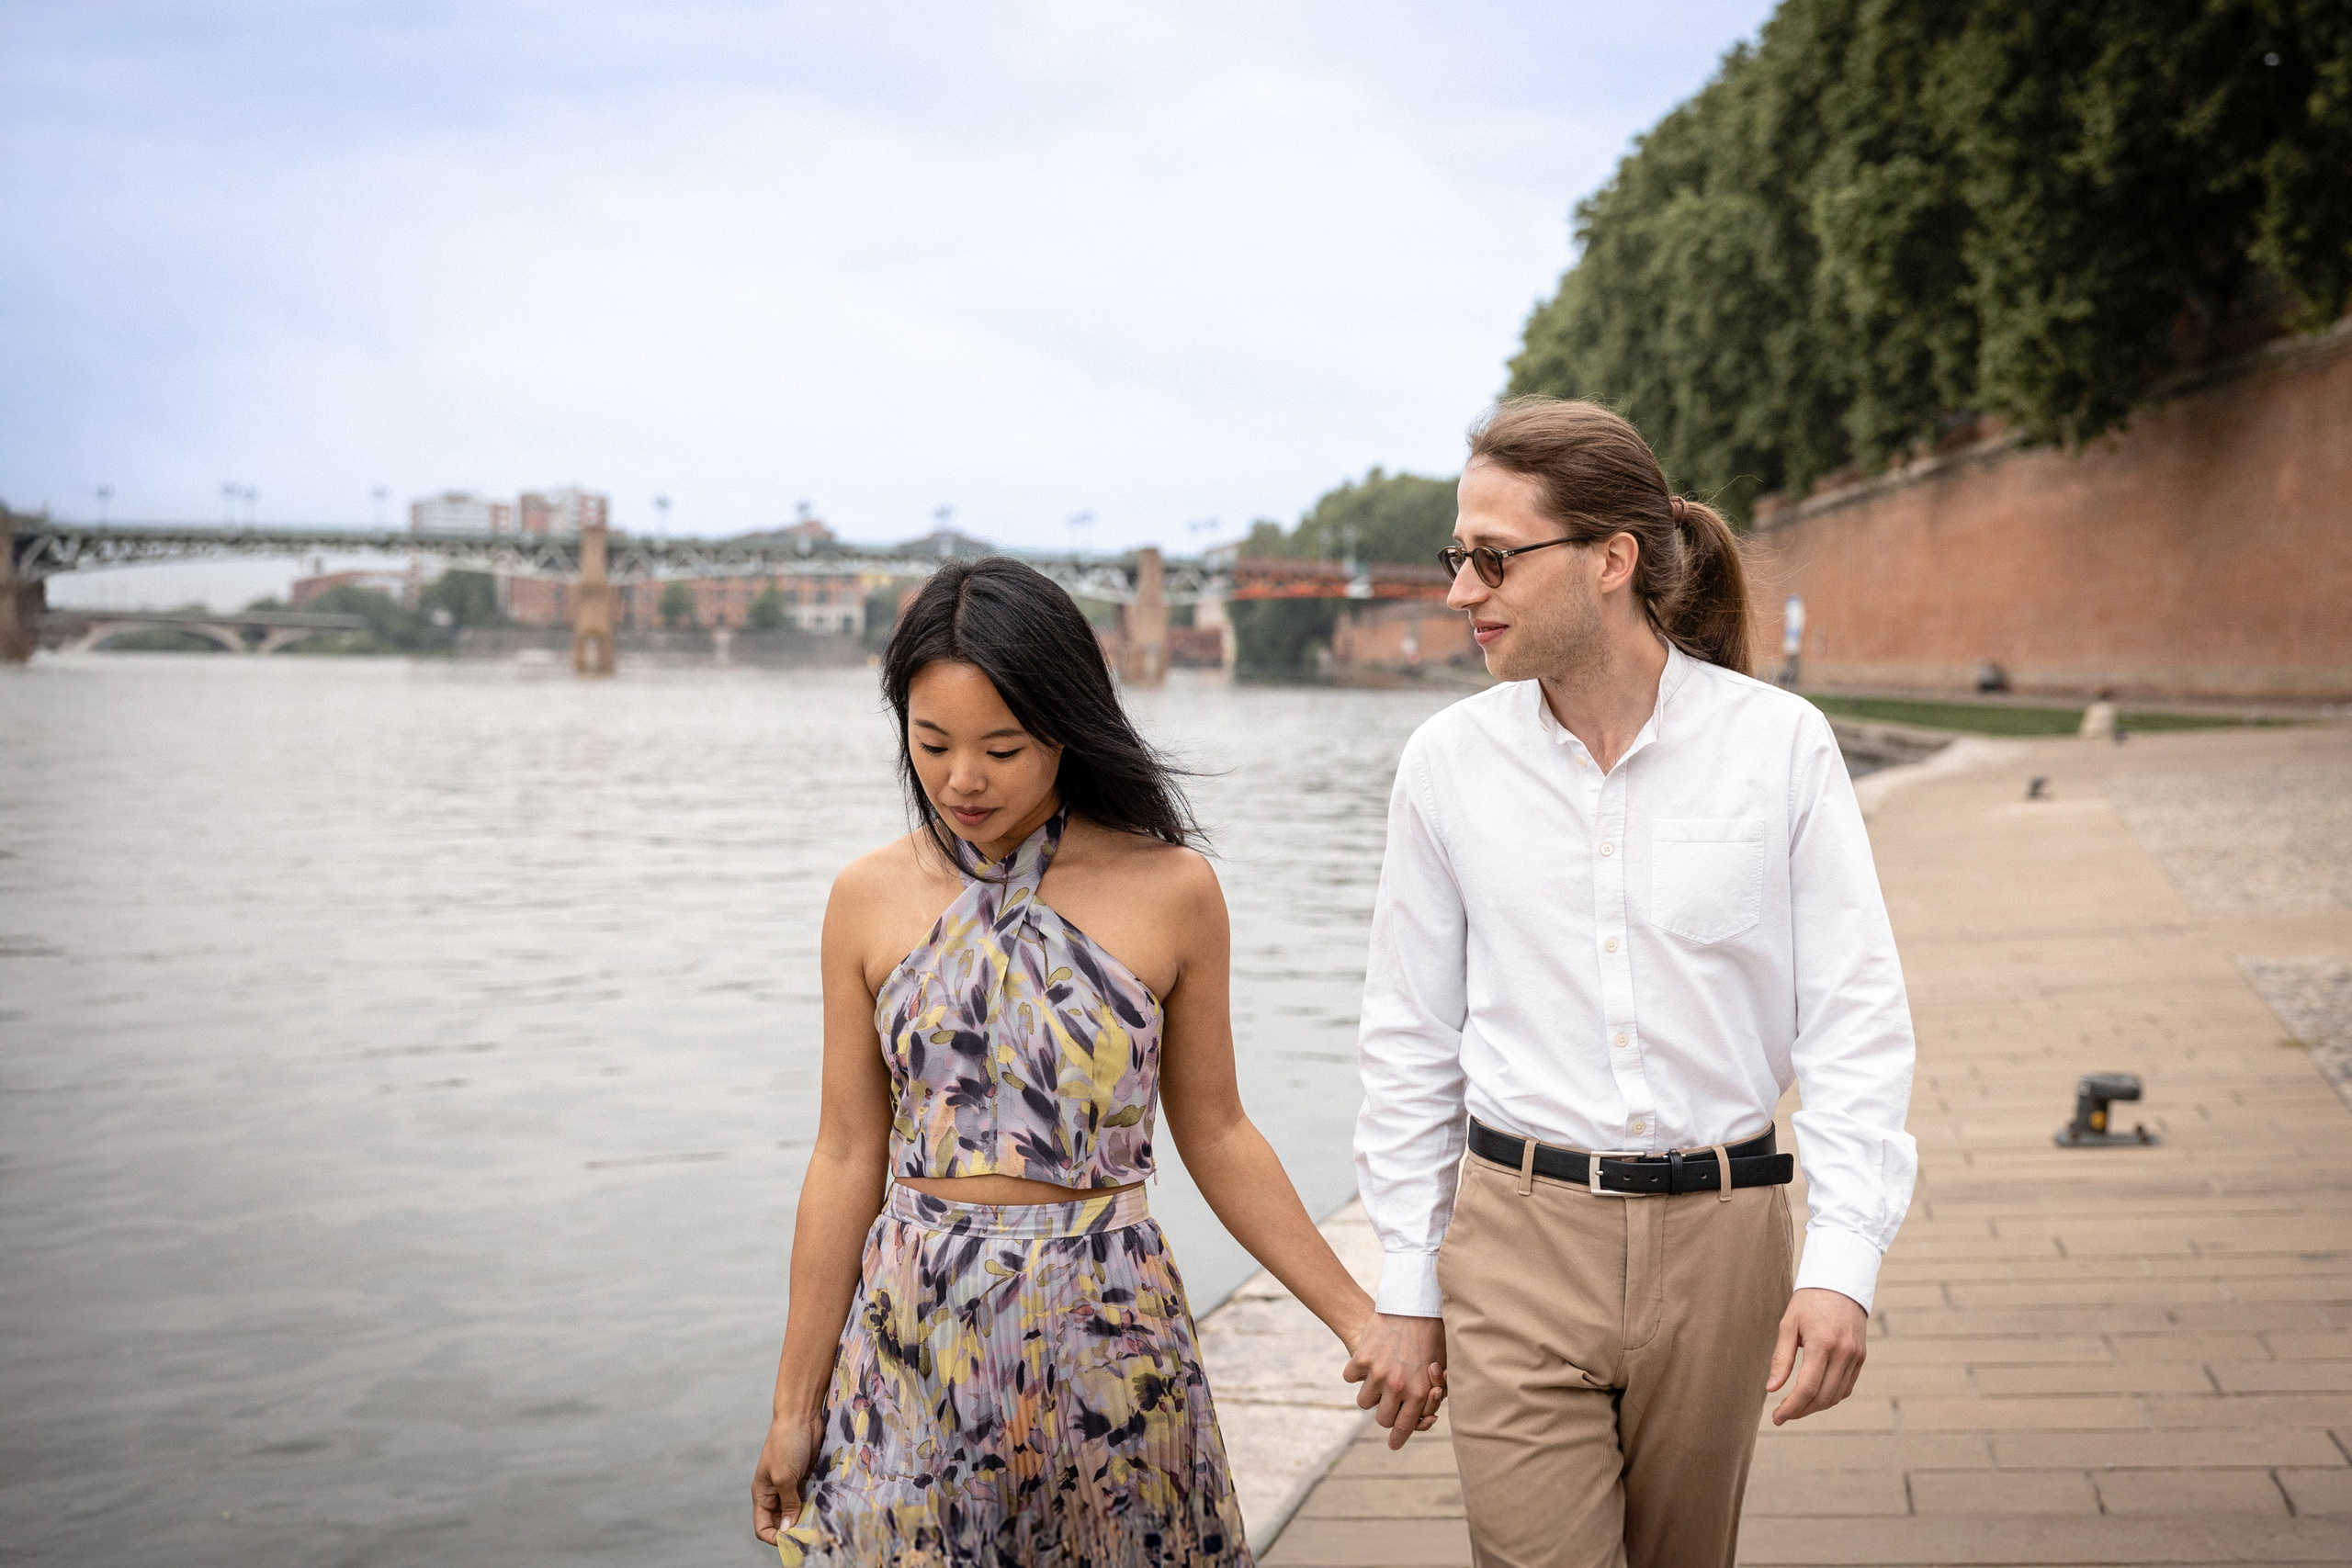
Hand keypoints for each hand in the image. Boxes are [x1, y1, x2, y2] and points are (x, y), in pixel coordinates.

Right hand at [752, 1409, 823, 1544]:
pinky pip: (810, 1498)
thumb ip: (788, 1504)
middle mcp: (775, 1491)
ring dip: (807, 1518)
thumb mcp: (784, 1477)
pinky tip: (827, 1510)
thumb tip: (788, 1529)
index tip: (793, 1540)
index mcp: (762, 1493)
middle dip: (794, 1530)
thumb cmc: (787, 1443)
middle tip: (812, 1535)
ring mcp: (791, 1484)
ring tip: (822, 1524)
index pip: (763, 1526)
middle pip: (781, 1521)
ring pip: (797, 1511)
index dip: (775, 1536)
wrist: (802, 1415)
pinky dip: (816, 1505)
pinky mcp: (806, 1476)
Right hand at [1342, 1311, 1447, 1449]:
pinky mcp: (1361, 1358)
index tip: (1393, 1444)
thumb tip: (1427, 1415)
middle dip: (1386, 1414)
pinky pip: (1351, 1377)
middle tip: (1388, 1404)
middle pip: (1383, 1419)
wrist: (1412, 1303)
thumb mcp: (1442, 1366)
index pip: (1406, 1427)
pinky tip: (1365, 1363)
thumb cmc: (1432, 1334)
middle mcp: (1397, 1387)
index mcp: (1419, 1392)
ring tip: (1377, 1381)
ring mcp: (1377, 1373)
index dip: (1398, 1439)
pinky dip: (1356, 1372)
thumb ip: (1434, 1393)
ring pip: (1364, 1402)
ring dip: (1370, 1394)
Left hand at [1765, 1287, 1867, 1424]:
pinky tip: (1815, 1397)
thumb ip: (1781, 1358)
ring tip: (1796, 1407)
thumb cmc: (1808, 1302)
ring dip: (1816, 1407)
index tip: (1776, 1418)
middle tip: (1783, 1415)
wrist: (1840, 1283)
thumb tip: (1771, 1389)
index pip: (1807, 1388)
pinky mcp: (1861, 1357)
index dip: (1791, 1407)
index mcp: (1822, 1343)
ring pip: (1837, 1396)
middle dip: (1801, 1411)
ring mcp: (1855, 1356)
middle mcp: (1843, 1353)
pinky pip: (1847, 1387)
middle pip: (1823, 1397)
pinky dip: (1831, 1397)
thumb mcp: (1788, 1324)